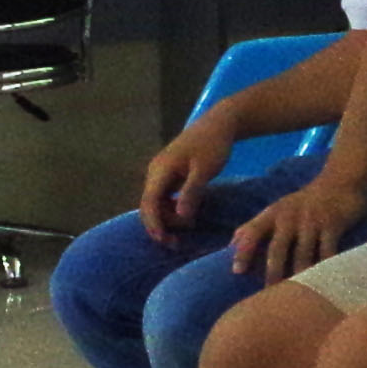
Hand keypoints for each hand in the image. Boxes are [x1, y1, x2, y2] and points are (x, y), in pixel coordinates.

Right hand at [136, 114, 237, 240]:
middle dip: (159, 226)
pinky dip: (172, 210)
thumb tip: (180, 217)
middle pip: (148, 205)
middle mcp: (155, 171)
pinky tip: (186, 216)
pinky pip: (164, 198)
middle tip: (176, 243)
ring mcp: (160, 173)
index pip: (149, 202)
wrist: (218, 124)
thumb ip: (191, 192)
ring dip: (166, 219)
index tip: (165, 240)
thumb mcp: (205, 170)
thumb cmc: (213, 145)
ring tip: (187, 228)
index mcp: (160, 169)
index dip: (154, 223)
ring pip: (156, 203)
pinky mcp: (169, 175)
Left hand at [229, 176, 366, 283]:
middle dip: (272, 272)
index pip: (252, 232)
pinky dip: (325, 268)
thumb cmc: (304, 203)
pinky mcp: (333, 225)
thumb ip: (254, 226)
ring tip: (296, 295)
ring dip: (299, 276)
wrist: (340, 182)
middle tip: (269, 295)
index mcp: (273, 214)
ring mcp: (312, 221)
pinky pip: (328, 252)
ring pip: (303, 255)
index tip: (237, 272)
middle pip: (277, 249)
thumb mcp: (277, 209)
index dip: (244, 251)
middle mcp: (290, 217)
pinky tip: (323, 283)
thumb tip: (231, 245)